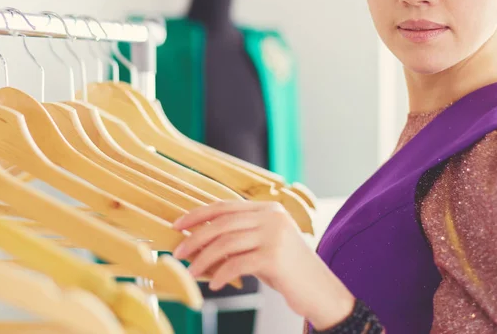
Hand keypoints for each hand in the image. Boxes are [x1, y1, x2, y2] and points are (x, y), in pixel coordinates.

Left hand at [172, 200, 354, 329]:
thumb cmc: (287, 271)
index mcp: (269, 209)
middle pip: (222, 223)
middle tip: (177, 254)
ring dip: (203, 260)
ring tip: (192, 273)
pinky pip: (236, 264)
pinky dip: (220, 275)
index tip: (177, 226)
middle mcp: (272, 217)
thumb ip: (237, 240)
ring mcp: (275, 235)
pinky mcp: (274, 256)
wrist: (319, 290)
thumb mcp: (262, 248)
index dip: (198, 214)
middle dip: (195, 238)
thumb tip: (197, 242)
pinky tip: (214, 285)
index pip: (225, 206)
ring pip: (225, 243)